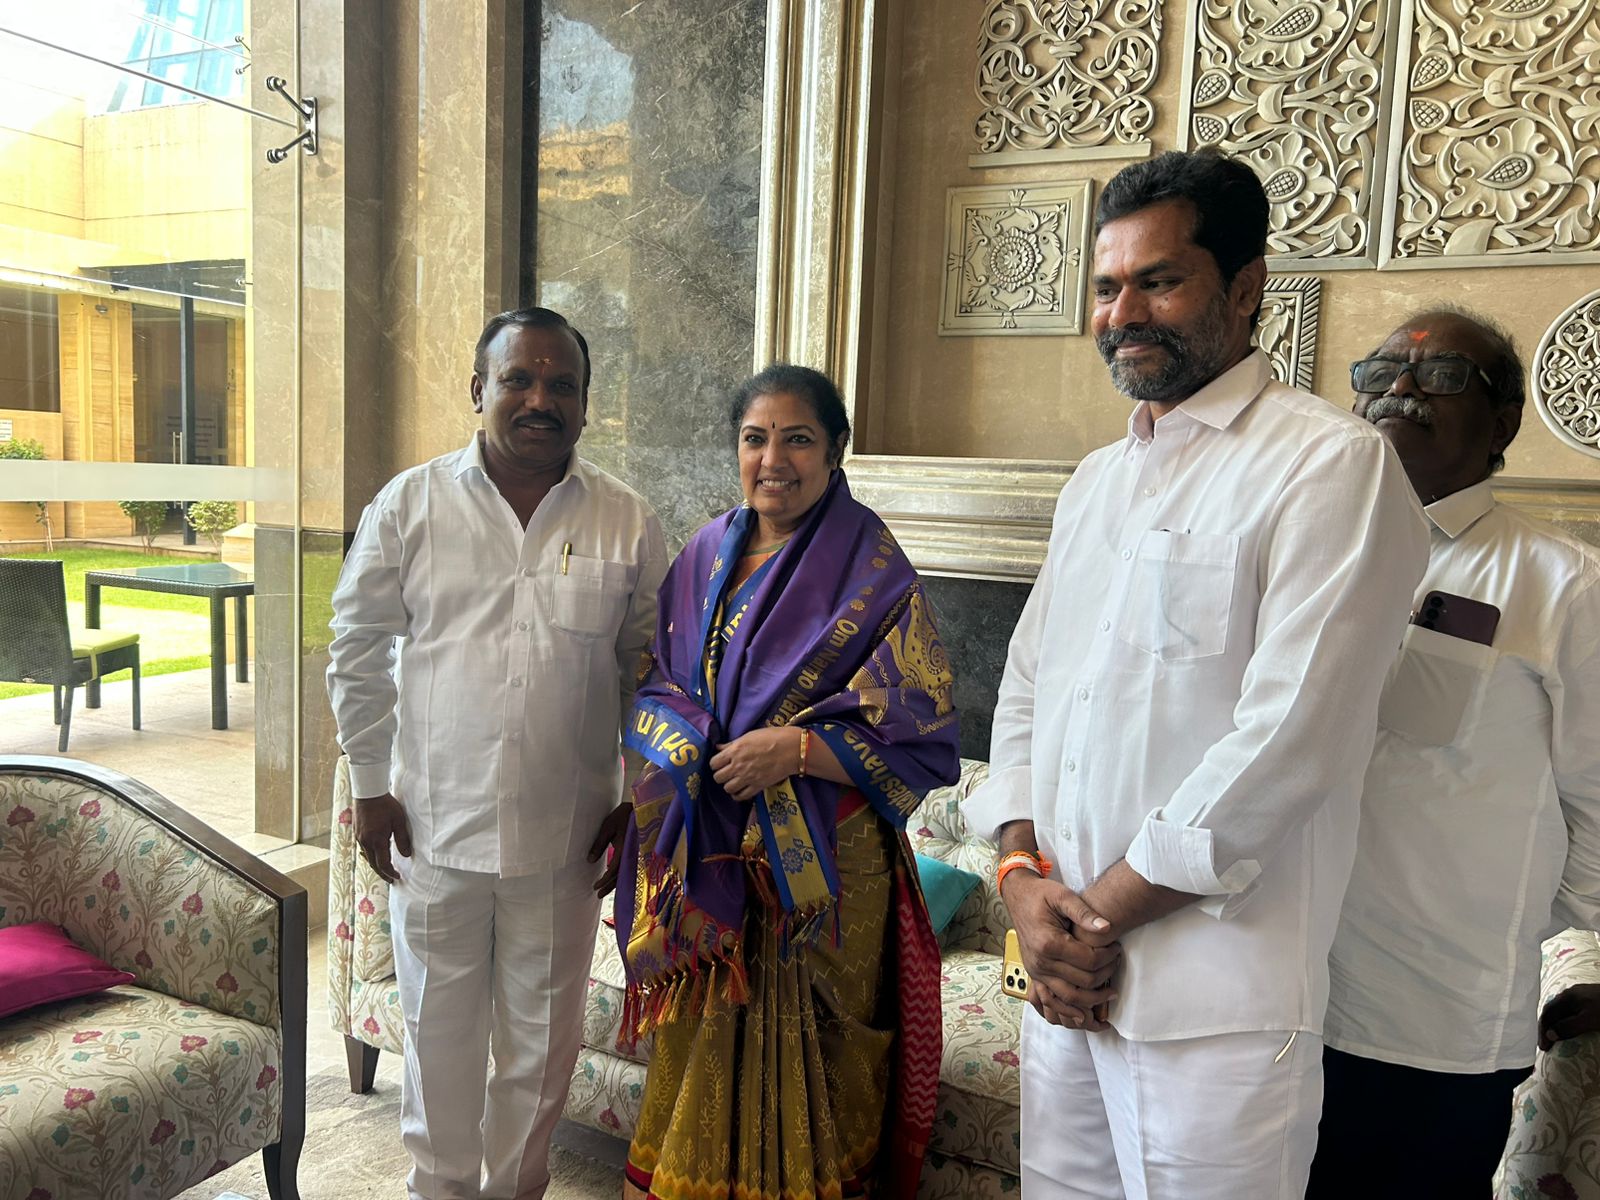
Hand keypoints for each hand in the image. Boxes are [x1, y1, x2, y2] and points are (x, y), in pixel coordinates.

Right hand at [355, 792, 411, 884]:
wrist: (368, 792)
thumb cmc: (385, 804)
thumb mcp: (399, 821)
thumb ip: (403, 839)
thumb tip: (406, 855)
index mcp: (376, 840)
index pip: (383, 864)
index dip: (390, 873)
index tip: (397, 878)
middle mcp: (366, 841)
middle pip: (373, 864)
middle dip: (382, 873)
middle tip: (391, 880)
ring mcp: (360, 837)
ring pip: (367, 857)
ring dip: (376, 865)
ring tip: (384, 870)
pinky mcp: (357, 833)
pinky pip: (364, 849)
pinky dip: (371, 856)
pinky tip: (377, 855)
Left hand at [589, 802, 632, 896]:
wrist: (641, 807)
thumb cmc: (623, 816)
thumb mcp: (607, 827)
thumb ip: (599, 844)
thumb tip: (590, 860)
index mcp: (624, 849)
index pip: (613, 870)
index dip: (604, 880)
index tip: (595, 887)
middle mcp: (631, 855)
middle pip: (620, 876)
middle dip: (609, 886)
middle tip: (598, 895)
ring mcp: (636, 854)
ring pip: (626, 873)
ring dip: (615, 883)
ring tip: (605, 890)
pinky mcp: (637, 852)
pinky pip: (630, 867)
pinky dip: (622, 875)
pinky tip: (616, 878)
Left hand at [710, 728, 801, 801]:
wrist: (792, 749)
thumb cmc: (772, 737)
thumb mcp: (749, 736)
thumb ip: (732, 744)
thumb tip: (719, 747)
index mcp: (735, 751)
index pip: (713, 763)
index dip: (715, 763)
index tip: (720, 762)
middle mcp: (738, 766)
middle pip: (718, 777)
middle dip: (720, 775)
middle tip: (727, 772)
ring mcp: (747, 778)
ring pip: (727, 788)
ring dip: (729, 785)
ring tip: (734, 780)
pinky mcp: (757, 786)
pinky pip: (741, 796)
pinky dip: (738, 795)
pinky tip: (740, 790)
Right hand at [1003, 871, 1120, 1030]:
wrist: (1018, 897)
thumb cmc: (1040, 895)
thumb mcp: (1062, 895)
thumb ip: (1084, 912)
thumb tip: (1107, 928)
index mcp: (1048, 942)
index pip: (1089, 960)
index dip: (1109, 957)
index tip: (1117, 948)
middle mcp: (1040, 962)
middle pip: (1083, 981)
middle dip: (1106, 974)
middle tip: (1116, 962)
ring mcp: (1036, 972)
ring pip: (1071, 997)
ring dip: (1094, 999)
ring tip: (1110, 992)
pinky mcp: (1035, 976)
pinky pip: (1053, 1000)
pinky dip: (1070, 1010)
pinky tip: (1086, 1013)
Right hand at [1539, 983, 1599, 1051]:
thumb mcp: (1589, 1021)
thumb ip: (1569, 1027)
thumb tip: (1549, 1035)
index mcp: (1567, 997)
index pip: (1547, 1014)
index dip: (1542, 1031)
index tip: (1543, 1048)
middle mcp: (1570, 993)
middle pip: (1552, 1011)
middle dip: (1547, 1028)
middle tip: (1547, 1045)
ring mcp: (1580, 994)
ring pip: (1562, 1010)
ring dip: (1556, 1024)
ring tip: (1557, 1038)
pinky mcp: (1590, 998)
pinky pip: (1571, 1010)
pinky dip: (1566, 1021)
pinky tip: (1571, 1027)